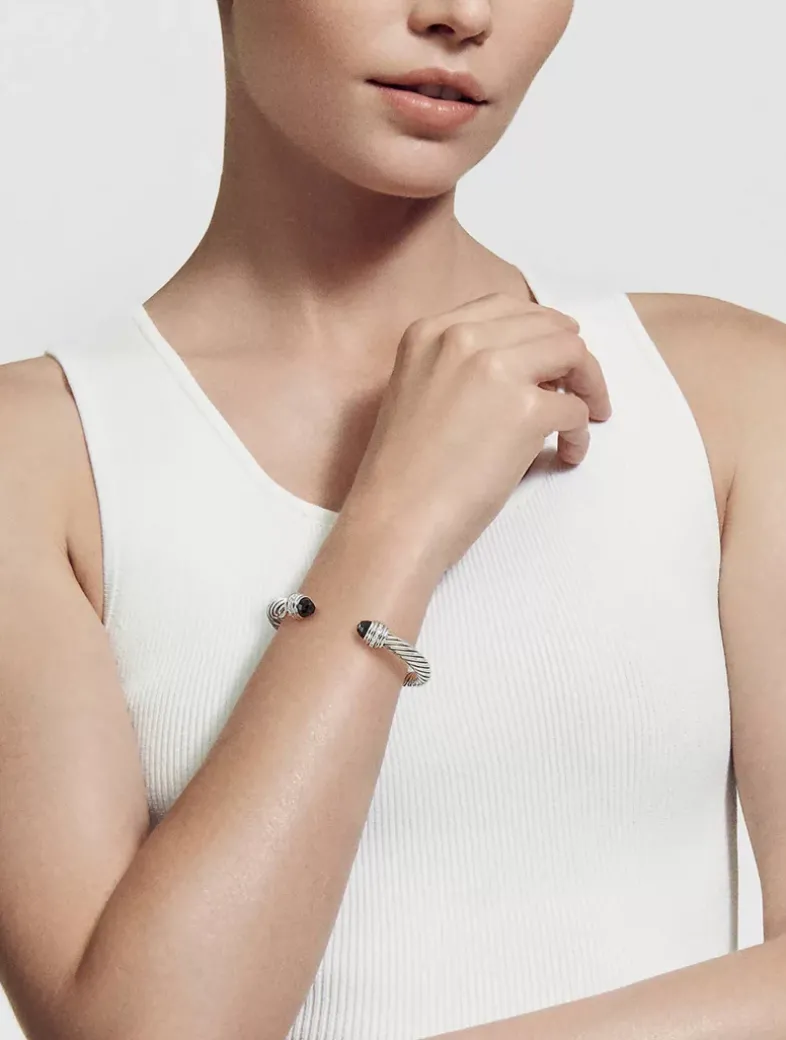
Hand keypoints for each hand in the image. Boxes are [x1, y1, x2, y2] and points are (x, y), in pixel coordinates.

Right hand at [344, 291, 612, 575]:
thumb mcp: (415, 391)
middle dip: (573, 357)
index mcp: (430, 331)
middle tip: (582, 389)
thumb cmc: (401, 474)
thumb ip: (459, 366)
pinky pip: (575, 409)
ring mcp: (495, 370)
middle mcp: (462, 338)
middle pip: (547, 325)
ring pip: (573, 352)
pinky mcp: (524, 410)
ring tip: (585, 418)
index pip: (506, 308)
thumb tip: (525, 372)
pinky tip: (568, 454)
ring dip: (589, 385)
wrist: (394, 518)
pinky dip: (581, 433)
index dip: (540, 330)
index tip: (554, 356)